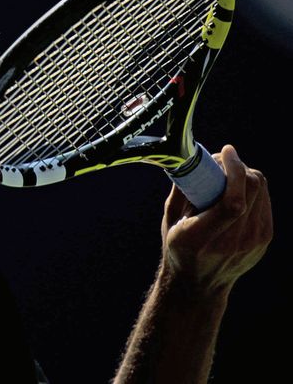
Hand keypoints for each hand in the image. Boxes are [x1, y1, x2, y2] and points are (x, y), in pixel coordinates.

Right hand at [160, 144, 271, 295]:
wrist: (200, 284)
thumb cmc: (179, 246)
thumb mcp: (171, 219)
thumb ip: (181, 190)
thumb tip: (191, 158)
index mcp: (201, 238)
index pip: (232, 202)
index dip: (233, 171)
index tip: (224, 152)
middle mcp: (232, 242)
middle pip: (251, 190)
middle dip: (237, 166)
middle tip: (221, 160)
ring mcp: (254, 242)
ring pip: (261, 190)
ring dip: (244, 174)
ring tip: (226, 174)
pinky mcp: (265, 238)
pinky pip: (264, 200)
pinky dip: (251, 187)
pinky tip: (236, 189)